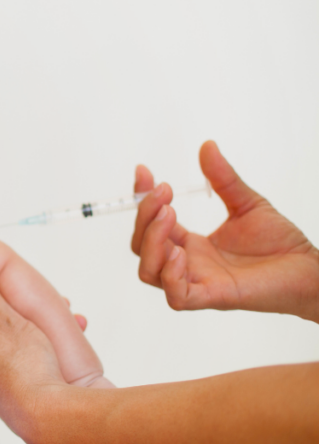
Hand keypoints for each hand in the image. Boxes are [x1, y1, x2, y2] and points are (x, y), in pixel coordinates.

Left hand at [0, 254, 67, 443]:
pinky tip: (71, 335)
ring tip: (67, 310)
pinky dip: (48, 344)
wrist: (51, 419)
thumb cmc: (26, 367)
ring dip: (39, 324)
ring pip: (15, 340)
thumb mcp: (3, 319)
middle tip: (45, 294)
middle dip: (17, 305)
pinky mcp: (18, 390)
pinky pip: (31, 358)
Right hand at [132, 141, 318, 320]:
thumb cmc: (281, 243)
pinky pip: (176, 296)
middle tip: (164, 192)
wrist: (309, 268)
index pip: (150, 224)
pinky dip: (170, 275)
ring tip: (170, 215)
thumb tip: (207, 146)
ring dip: (151, 242)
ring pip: (149, 272)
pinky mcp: (213, 297)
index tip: (145, 172)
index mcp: (191, 244)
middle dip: (144, 216)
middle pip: (141, 246)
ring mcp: (198, 281)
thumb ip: (223, 179)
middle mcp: (188, 264)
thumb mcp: (246, 203)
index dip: (141, 199)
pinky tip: (181, 252)